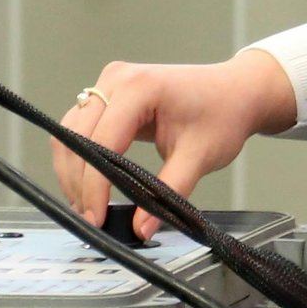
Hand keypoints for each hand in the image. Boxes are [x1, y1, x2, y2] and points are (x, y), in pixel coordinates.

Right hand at [51, 49, 298, 236]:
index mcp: (140, 87)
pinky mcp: (108, 94)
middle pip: (76, 136)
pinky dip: (80, 158)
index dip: (94, 186)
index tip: (96, 218)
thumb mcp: (199, 156)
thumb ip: (168, 193)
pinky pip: (80, 127)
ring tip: (88, 206)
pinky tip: (91, 185)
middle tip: (90, 219)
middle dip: (78, 182)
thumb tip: (141, 229)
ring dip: (73, 171)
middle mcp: (117, 78)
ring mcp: (109, 83)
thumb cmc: (223, 114)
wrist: (235, 91)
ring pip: (71, 132)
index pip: (101, 142)